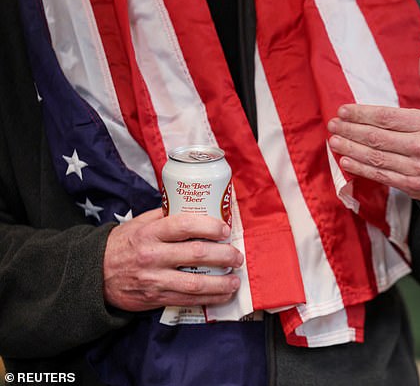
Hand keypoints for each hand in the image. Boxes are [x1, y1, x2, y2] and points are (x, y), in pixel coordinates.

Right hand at [103, 208, 242, 311]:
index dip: (209, 226)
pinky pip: (188, 300)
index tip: (224, 229)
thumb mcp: (139, 223)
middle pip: (197, 254)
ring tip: (235, 279)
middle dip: (224, 255)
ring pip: (196, 283)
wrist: (95, 274)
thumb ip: (166, 216)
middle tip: (237, 255)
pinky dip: (210, 298)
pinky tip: (223, 294)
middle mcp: (153, 255)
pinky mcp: (156, 298)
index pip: (184, 225)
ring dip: (221, 282)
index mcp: (150, 232)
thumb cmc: (123, 244)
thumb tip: (197, 206)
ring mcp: (155, 279)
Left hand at [327, 51, 419, 206]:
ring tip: (333, 141)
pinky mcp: (413, 186)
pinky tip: (347, 161)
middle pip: (376, 137)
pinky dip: (362, 169)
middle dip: (350, 130)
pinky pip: (382, 176)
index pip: (386, 117)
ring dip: (351, 149)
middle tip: (332, 124)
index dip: (361, 114)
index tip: (343, 111)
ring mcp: (416, 168)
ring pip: (376, 157)